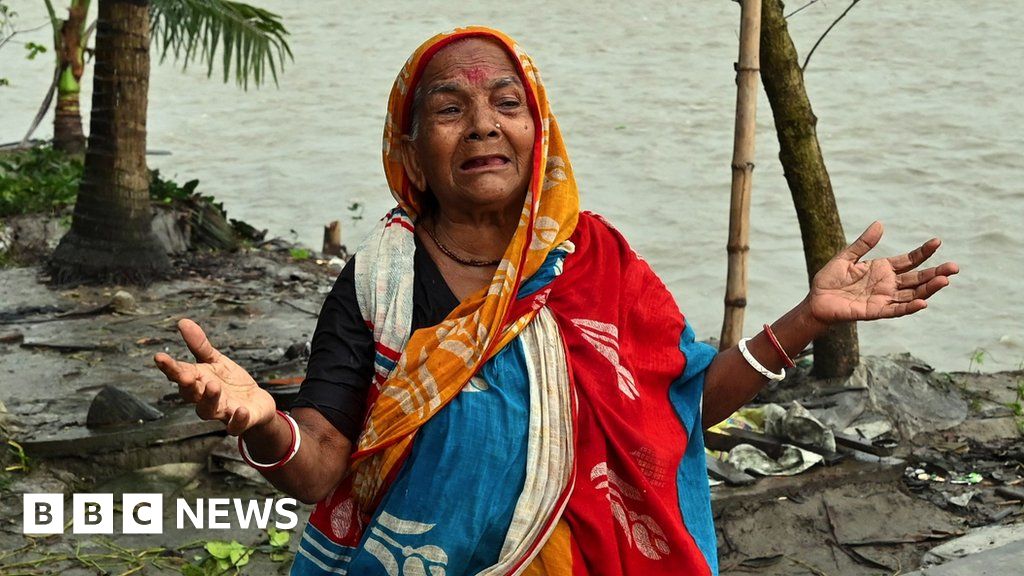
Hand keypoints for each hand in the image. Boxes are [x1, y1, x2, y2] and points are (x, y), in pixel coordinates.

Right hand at [154, 319, 275, 435]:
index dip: (169, 367)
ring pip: (209, 410)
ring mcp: (221, 411)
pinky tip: (240, 410)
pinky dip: (237, 420)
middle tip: (185, 376)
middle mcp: (204, 398)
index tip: (159, 357)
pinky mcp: (240, 422)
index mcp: (198, 381)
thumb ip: (200, 346)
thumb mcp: (217, 361)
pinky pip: (235, 425)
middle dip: (186, 386)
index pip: (180, 374)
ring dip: (209, 399)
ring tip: (213, 386)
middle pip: (190, 394)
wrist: (255, 403)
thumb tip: (182, 322)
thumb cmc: (230, 382)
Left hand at [808, 221, 957, 324]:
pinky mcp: (875, 312)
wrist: (815, 300)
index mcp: (883, 269)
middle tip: (954, 267)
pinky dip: (910, 307)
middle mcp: (888, 284)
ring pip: (912, 294)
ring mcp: (883, 298)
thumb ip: (863, 244)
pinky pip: (896, 310)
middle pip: (917, 279)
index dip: (923, 252)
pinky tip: (924, 302)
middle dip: (936, 273)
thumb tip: (880, 224)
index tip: (937, 242)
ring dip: (928, 289)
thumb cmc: (829, 279)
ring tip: (945, 280)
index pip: (909, 260)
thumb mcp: (846, 258)